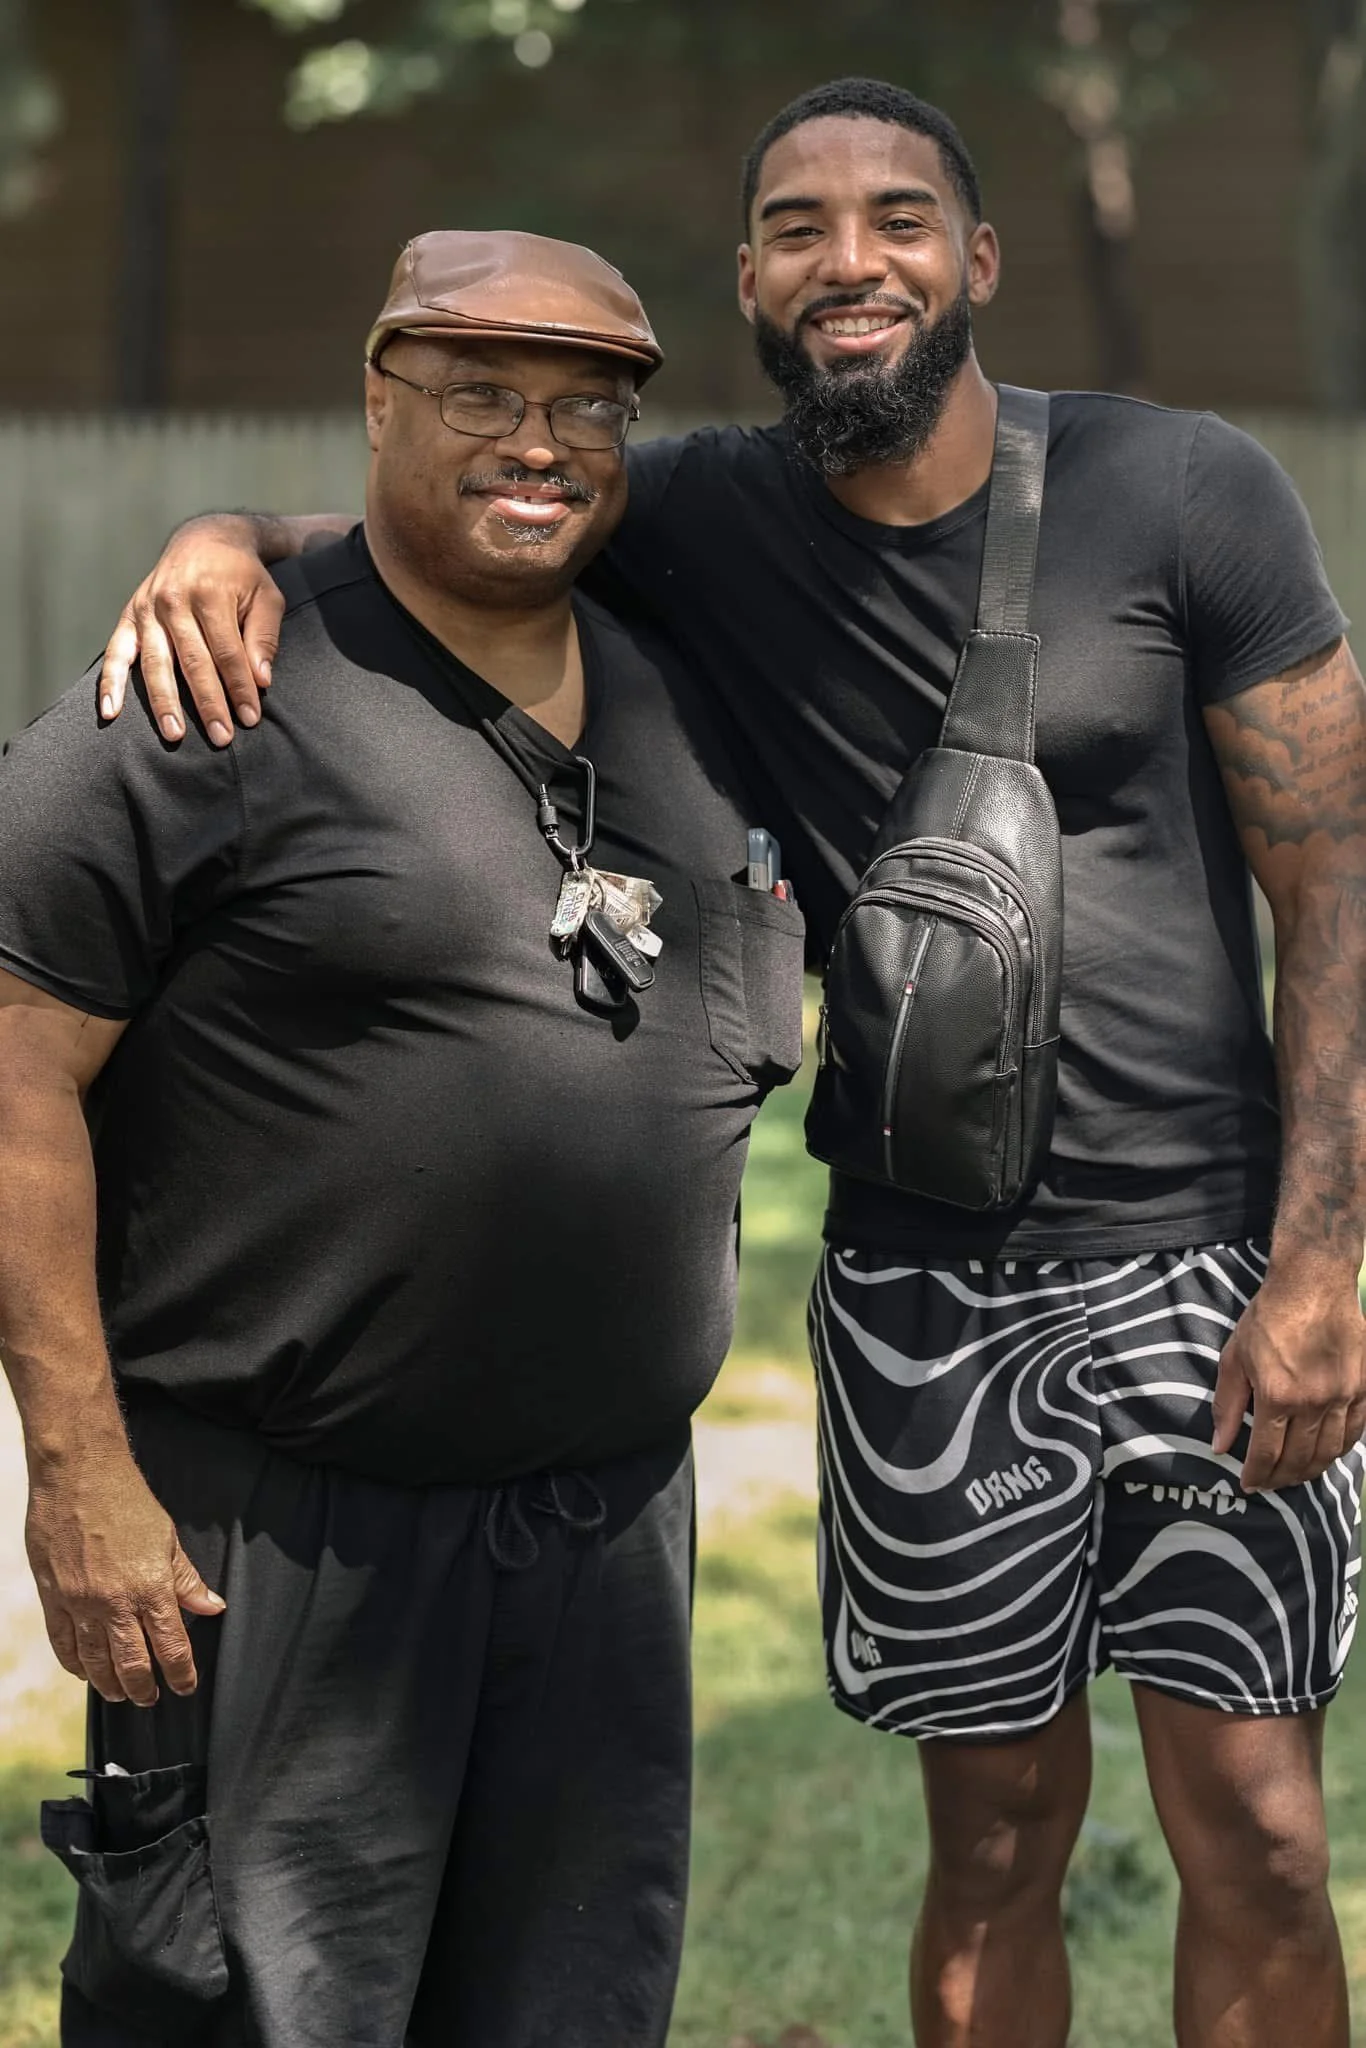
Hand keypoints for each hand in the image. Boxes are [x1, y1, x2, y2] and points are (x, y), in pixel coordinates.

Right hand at [25, 1445, 225, 1704]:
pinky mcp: (52, 1597)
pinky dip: (75, 1665)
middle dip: (145, 1688)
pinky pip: (63, 1644)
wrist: (78, 1474)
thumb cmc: (127, 1501)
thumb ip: (186, 1580)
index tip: (185, 1687)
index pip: (171, 1646)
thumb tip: (212, 1608)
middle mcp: (114, 1603)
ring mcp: (79, 1603)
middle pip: (132, 1664)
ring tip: (120, 1693)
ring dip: (110, 1684)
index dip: (181, 1673)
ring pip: (95, 1662)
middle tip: (151, 1699)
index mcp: (150, 1587)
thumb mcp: (167, 1538)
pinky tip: (84, 1673)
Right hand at [98, 515, 283, 747]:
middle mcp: (173, 600)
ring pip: (155, 663)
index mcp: (210, 593)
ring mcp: (147, 608)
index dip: (240, 688)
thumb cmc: (242, 576)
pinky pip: (116, 652)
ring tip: (174, 735)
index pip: (227, 653)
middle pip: (192, 662)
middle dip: (208, 703)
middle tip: (221, 738)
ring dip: (164, 702)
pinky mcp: (130, 614)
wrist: (205, 539)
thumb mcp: (266, 598)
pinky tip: (111, 712)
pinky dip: (110, 683)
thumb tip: (260, 679)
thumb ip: (264, 637)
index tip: (250, 718)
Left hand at [1212, 1267, 1365, 1490]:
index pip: (1267, 1453)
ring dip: (1310, 1471)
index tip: (1248, 1485)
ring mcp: (1342, 1397)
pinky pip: (1354, 1433)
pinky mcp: (1362, 1389)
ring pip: (1329, 1452)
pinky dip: (1339, 1451)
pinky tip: (1326, 1455)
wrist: (1313, 1286)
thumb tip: (1220, 1446)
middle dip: (1281, 1479)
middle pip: (1299, 1459)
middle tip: (1270, 1485)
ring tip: (1295, 1476)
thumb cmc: (1267, 1319)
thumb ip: (1227, 1405)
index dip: (1256, 1475)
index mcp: (1277, 1396)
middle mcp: (1313, 1402)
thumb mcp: (1235, 1358)